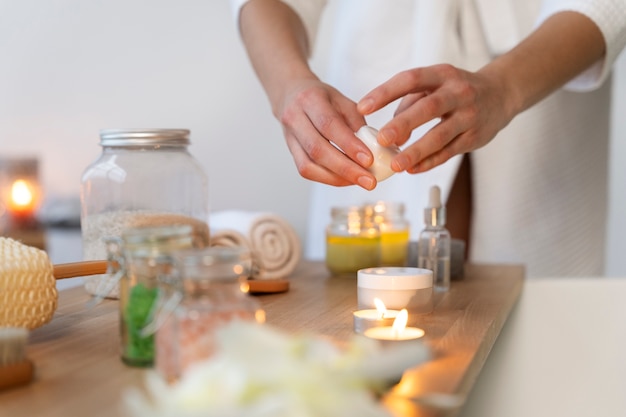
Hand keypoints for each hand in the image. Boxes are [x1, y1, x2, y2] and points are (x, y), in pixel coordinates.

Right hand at [276, 77, 376, 189]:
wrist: (290, 95)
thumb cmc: (322, 98)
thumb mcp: (343, 101)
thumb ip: (357, 123)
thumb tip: (373, 149)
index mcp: (311, 99)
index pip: (329, 125)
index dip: (349, 145)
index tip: (369, 160)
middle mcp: (295, 118)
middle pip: (317, 149)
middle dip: (346, 168)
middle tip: (369, 181)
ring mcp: (289, 137)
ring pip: (309, 165)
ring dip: (337, 178)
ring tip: (359, 181)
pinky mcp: (291, 152)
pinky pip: (306, 170)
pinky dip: (327, 178)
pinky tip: (345, 179)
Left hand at [357, 64, 514, 172]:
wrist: (501, 94)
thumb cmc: (455, 90)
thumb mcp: (434, 85)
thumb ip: (408, 104)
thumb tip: (389, 134)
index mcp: (442, 75)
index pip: (410, 79)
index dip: (385, 93)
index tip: (362, 107)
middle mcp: (458, 92)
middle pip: (428, 108)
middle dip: (403, 123)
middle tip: (381, 139)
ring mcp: (469, 115)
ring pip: (440, 135)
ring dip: (416, 151)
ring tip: (396, 164)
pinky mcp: (474, 137)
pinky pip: (449, 152)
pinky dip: (430, 162)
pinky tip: (412, 169)